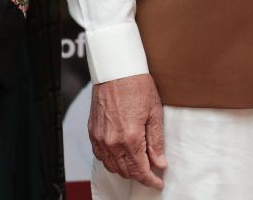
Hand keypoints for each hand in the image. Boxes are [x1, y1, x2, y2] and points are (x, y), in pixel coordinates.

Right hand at [89, 74, 165, 188]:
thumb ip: (156, 142)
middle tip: (151, 172)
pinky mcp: (93, 132)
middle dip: (140, 175)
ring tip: (138, 164)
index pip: (140, 170)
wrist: (116, 70)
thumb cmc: (136, 85)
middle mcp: (112, 141)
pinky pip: (100, 155)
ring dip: (125, 170)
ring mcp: (100, 138)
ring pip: (112, 166)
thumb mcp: (154, 113)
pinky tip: (120, 156)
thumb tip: (160, 162)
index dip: (151, 180)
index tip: (158, 182)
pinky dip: (111, 160)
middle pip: (126, 171)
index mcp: (130, 138)